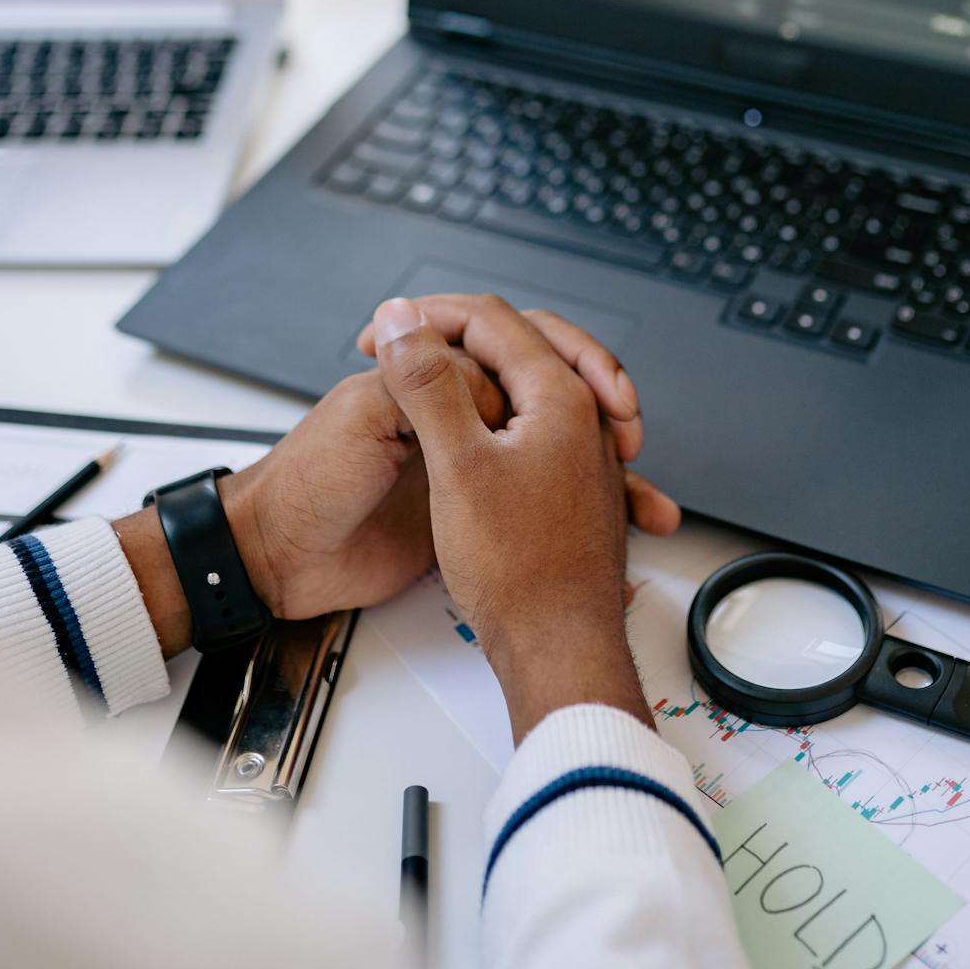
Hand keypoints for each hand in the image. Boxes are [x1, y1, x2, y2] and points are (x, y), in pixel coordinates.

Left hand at [115, 299, 659, 652]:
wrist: (278, 561)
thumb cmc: (307, 483)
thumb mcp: (365, 419)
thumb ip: (428, 391)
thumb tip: (492, 377)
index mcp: (433, 377)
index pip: (517, 345)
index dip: (565, 362)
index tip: (597, 398)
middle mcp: (460, 412)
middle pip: (552, 391)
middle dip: (603, 407)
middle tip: (628, 436)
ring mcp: (471, 462)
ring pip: (560, 449)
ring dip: (609, 468)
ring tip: (645, 498)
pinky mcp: (473, 512)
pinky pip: (540, 504)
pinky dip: (584, 515)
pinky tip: (620, 533)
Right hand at [366, 293, 680, 743]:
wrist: (558, 651)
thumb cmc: (517, 571)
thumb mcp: (456, 465)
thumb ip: (429, 384)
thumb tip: (403, 321)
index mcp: (561, 397)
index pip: (493, 320)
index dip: (429, 318)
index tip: (384, 336)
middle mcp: (585, 417)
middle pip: (528, 338)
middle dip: (468, 331)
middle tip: (416, 339)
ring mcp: (585, 452)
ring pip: (537, 380)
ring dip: (488, 370)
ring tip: (438, 378)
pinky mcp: (575, 485)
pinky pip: (542, 422)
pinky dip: (504, 410)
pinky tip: (478, 432)